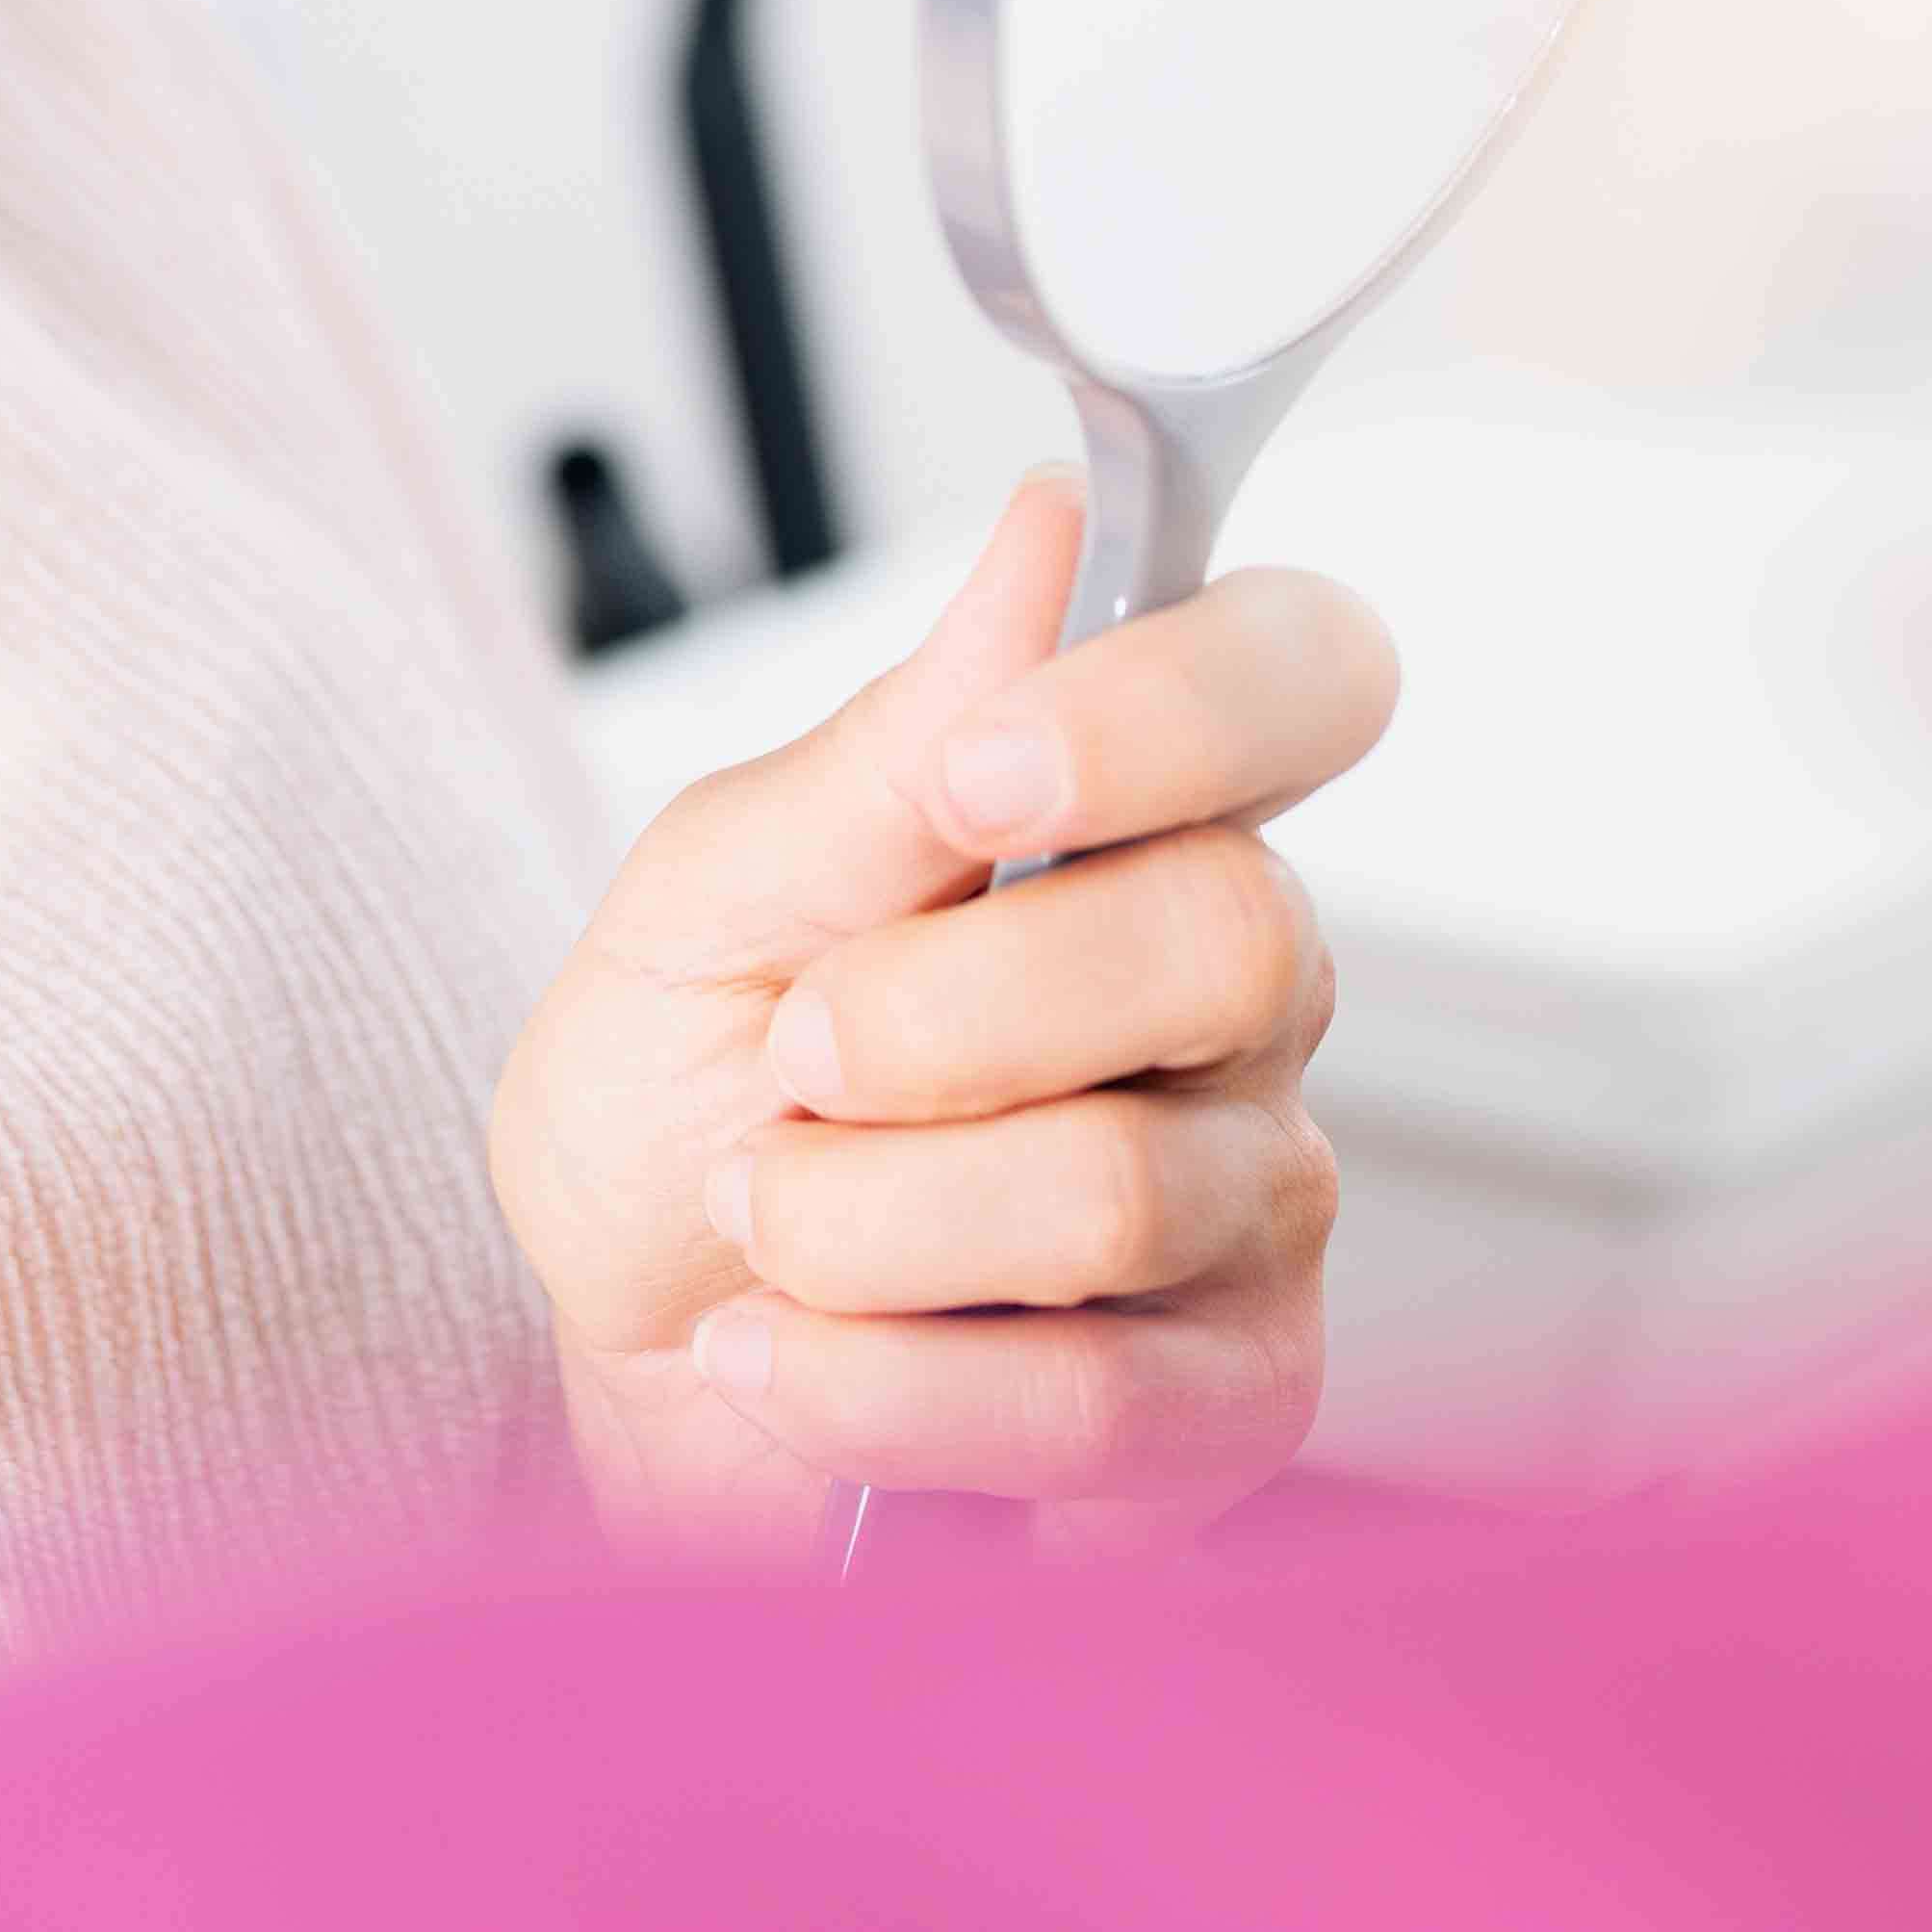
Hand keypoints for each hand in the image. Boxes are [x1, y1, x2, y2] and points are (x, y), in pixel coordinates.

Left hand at [485, 474, 1372, 1553]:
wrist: (625, 1354)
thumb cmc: (680, 1103)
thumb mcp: (711, 899)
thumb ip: (888, 746)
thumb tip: (1049, 528)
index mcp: (1140, 819)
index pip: (1305, 674)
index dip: (1178, 705)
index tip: (981, 774)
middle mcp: (1245, 1000)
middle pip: (1227, 935)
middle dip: (941, 1010)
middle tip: (794, 1051)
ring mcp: (1260, 1203)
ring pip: (1120, 1188)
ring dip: (854, 1216)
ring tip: (762, 1218)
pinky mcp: (1236, 1403)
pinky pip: (1094, 1403)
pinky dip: (874, 1385)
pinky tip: (781, 1357)